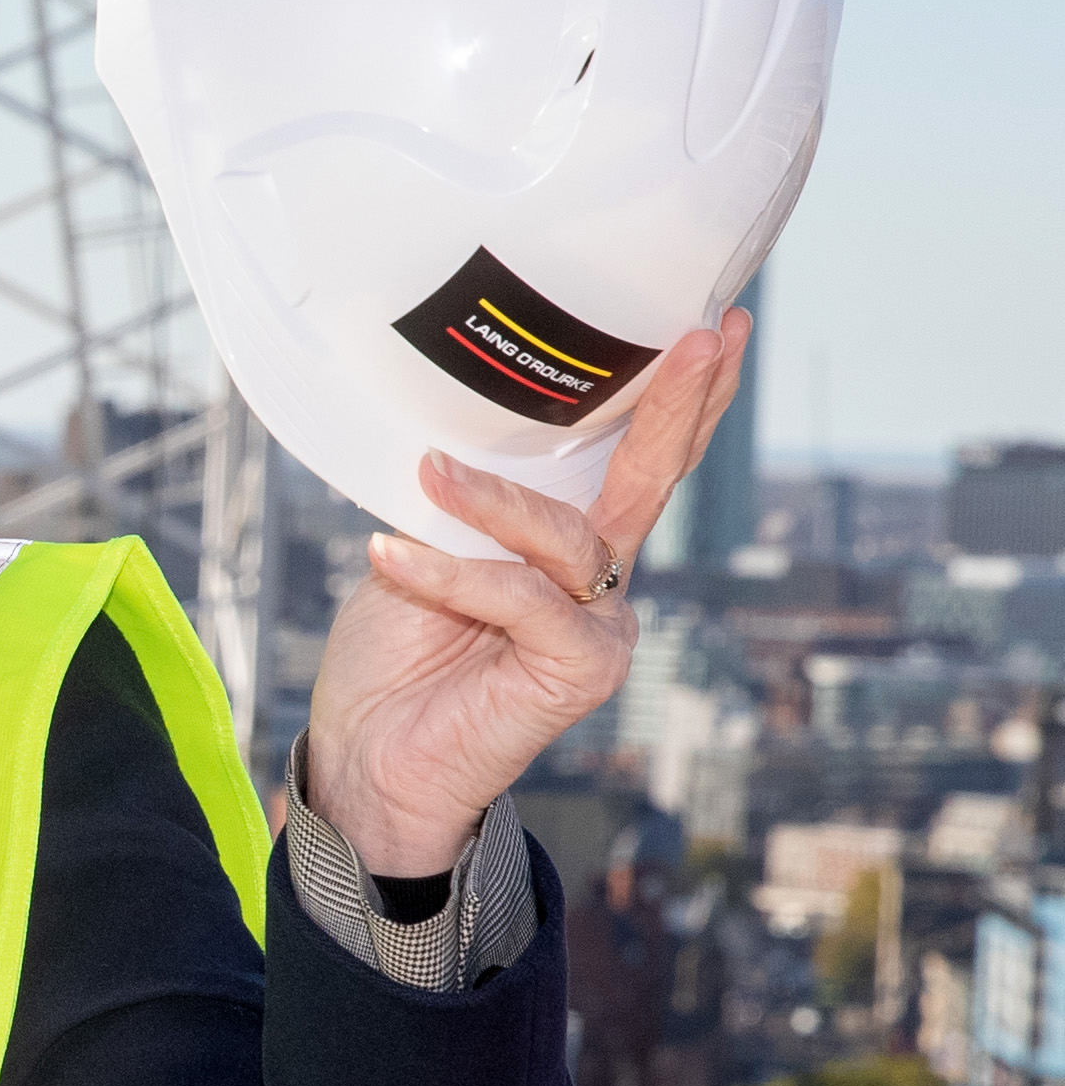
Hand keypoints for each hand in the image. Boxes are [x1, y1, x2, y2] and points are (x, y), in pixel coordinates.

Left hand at [301, 310, 751, 876]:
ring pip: (563, 534)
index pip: (630, 462)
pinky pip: (519, 595)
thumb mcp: (419, 553)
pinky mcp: (581, 668)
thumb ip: (457, 507)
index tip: (716, 323)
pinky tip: (387, 554)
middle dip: (677, 402)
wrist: (369, 762)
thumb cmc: (392, 660)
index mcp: (567, 548)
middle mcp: (599, 582)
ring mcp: (599, 625)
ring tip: (424, 474)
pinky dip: (450, 573)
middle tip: (705, 333)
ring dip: (487, 501)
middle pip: (650, 479)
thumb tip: (454, 443)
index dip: (673, 397)